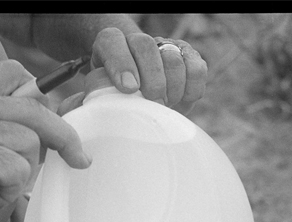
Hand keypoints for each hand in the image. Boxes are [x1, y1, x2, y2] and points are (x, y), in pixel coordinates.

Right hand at [0, 60, 90, 221]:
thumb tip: (47, 122)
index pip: (13, 72)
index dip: (41, 95)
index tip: (54, 118)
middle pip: (35, 107)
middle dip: (63, 136)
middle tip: (78, 158)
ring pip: (31, 145)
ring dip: (21, 175)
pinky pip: (19, 172)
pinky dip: (9, 192)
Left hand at [89, 28, 206, 114]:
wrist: (143, 99)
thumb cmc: (118, 102)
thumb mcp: (100, 99)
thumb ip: (95, 99)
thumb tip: (96, 110)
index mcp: (110, 45)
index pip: (112, 42)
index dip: (121, 63)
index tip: (128, 90)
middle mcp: (138, 41)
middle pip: (146, 47)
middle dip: (152, 81)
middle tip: (153, 105)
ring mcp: (166, 47)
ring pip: (173, 59)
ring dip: (172, 90)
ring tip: (165, 106)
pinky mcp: (189, 57)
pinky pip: (197, 69)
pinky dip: (191, 90)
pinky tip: (180, 102)